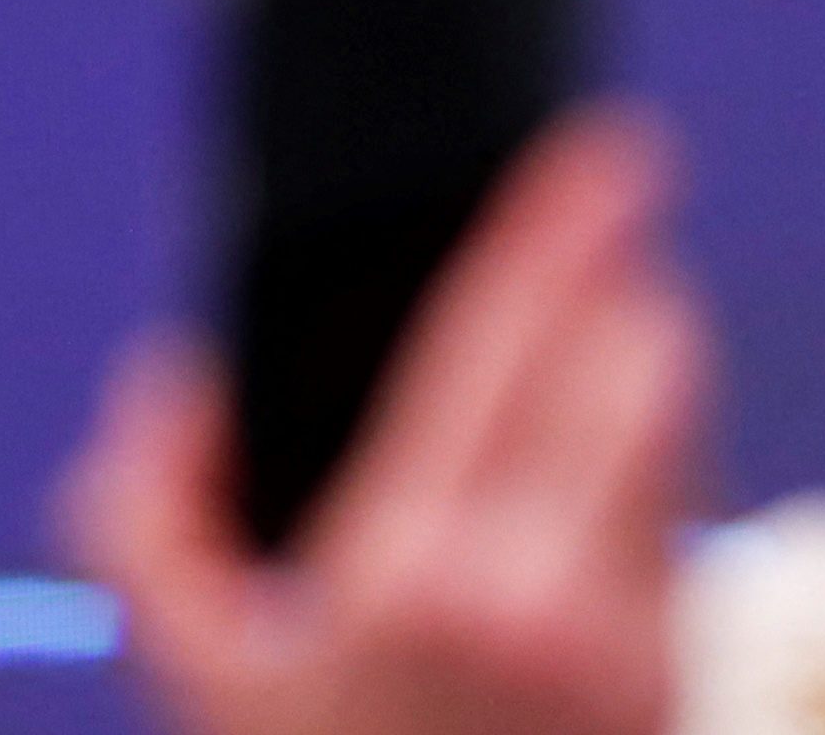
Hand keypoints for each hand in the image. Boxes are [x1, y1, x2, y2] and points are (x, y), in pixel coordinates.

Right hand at [59, 110, 710, 734]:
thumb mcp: (188, 676)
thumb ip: (146, 514)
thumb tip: (179, 380)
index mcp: (413, 571)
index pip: (514, 342)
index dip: (564, 226)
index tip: (608, 147)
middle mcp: (543, 601)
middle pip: (641, 359)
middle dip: (621, 282)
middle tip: (598, 227)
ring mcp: (628, 644)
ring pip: (676, 426)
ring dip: (642, 362)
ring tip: (588, 334)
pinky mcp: (673, 677)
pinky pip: (679, 511)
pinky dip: (644, 461)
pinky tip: (588, 461)